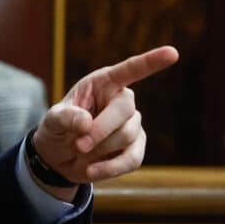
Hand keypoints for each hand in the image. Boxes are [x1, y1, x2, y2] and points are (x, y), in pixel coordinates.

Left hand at [33, 46, 178, 185]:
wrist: (59, 158)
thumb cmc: (56, 130)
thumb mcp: (52, 121)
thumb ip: (64, 118)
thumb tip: (86, 122)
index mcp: (102, 83)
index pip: (129, 70)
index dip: (150, 62)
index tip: (173, 52)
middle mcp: (121, 100)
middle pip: (124, 111)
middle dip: (100, 131)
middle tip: (77, 145)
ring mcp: (132, 124)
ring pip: (126, 136)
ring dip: (99, 149)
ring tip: (79, 151)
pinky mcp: (136, 148)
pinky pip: (132, 159)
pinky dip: (110, 168)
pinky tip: (91, 170)